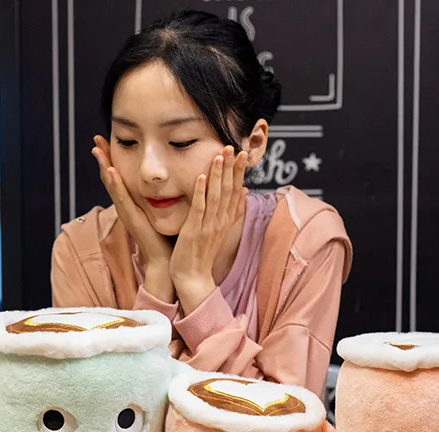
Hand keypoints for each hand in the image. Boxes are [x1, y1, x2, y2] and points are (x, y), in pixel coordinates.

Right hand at [92, 135, 174, 302]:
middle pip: (111, 179)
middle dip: (103, 159)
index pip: (119, 178)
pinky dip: (115, 186)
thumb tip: (167, 179)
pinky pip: (123, 200)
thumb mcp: (160, 212)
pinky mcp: (133, 221)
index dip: (111, 160)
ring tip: (98, 150)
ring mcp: (128, 214)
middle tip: (95, 139)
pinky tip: (111, 172)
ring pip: (113, 187)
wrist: (167, 262)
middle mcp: (126, 208)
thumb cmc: (166, 238)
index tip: (105, 140)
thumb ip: (159, 197)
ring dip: (104, 168)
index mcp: (132, 205)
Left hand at [170, 146, 247, 314]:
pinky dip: (200, 193)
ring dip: (218, 174)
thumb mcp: (221, 229)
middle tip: (234, 146)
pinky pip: (199, 209)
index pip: (236, 191)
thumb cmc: (203, 253)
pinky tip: (201, 177)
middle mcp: (220, 221)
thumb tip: (245, 191)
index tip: (243, 153)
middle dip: (231, 168)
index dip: (239, 172)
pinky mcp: (194, 231)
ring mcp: (208, 226)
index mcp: (226, 219)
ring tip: (220, 155)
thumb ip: (233, 210)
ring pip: (215, 196)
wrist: (193, 277)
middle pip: (228, 190)